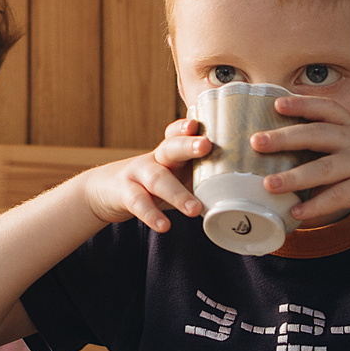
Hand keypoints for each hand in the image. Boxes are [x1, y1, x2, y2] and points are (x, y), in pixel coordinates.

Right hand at [78, 116, 213, 232]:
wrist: (106, 190)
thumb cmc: (152, 183)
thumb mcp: (173, 174)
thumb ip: (198, 175)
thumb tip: (243, 188)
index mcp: (170, 153)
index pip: (178, 134)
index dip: (187, 127)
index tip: (199, 124)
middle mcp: (155, 159)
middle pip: (170, 147)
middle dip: (188, 145)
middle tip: (206, 146)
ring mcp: (137, 174)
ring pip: (157, 179)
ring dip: (177, 193)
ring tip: (195, 209)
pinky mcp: (125, 194)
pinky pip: (138, 203)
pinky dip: (151, 215)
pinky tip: (164, 227)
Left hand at [251, 95, 349, 229]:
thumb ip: (346, 153)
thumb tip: (308, 163)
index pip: (328, 109)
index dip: (302, 104)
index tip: (276, 102)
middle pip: (318, 133)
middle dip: (285, 136)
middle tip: (255, 141)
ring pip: (325, 167)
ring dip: (294, 177)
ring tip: (268, 184)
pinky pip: (341, 196)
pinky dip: (317, 206)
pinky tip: (298, 214)